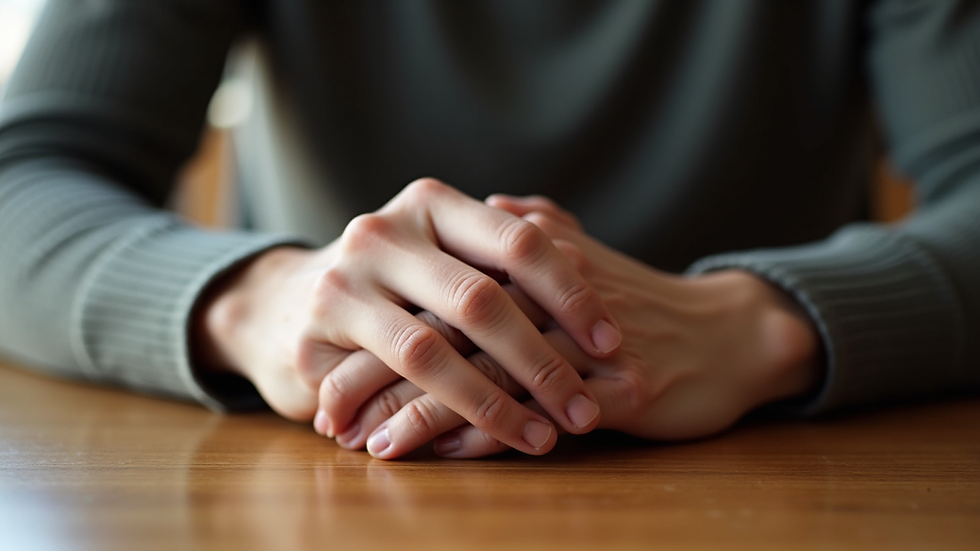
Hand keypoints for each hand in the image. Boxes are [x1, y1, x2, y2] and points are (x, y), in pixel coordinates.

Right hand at [193, 179, 620, 455]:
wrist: (281, 302)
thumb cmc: (389, 285)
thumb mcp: (438, 253)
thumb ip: (497, 253)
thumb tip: (594, 263)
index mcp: (432, 204)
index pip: (519, 240)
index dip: (570, 292)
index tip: (610, 340)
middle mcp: (387, 231)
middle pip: (484, 296)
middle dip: (542, 360)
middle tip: (583, 407)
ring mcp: (348, 279)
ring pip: (439, 344)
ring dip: (499, 400)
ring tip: (544, 437)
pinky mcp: (321, 331)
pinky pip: (397, 379)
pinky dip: (448, 413)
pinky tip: (480, 440)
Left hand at [330, 195, 821, 457]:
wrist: (731, 332)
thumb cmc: (640, 301)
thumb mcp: (583, 253)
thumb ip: (531, 230)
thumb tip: (489, 206)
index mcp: (532, 256)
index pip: (433, 293)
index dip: (377, 332)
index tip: (328, 366)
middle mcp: (552, 293)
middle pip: (446, 331)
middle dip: (380, 375)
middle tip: (329, 416)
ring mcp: (587, 343)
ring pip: (486, 376)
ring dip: (423, 413)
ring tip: (372, 443)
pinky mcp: (623, 388)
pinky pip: (543, 414)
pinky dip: (491, 436)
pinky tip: (448, 455)